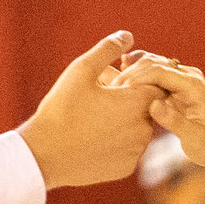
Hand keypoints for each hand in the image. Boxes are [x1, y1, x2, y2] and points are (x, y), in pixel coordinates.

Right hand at [17, 31, 160, 187]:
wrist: (48, 154)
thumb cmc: (63, 108)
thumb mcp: (82, 70)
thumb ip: (107, 50)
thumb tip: (128, 36)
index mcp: (136, 104)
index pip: (156, 85)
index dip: (138, 79)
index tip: (118, 79)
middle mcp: (143, 130)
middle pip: (146, 107)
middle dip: (128, 98)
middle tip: (99, 95)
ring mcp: (136, 152)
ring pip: (138, 128)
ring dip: (124, 119)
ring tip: (94, 115)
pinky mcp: (127, 167)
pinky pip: (128, 148)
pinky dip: (117, 139)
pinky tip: (94, 135)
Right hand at [106, 55, 204, 180]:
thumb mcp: (194, 138)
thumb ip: (174, 122)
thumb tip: (153, 105)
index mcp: (192, 85)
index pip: (159, 71)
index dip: (137, 77)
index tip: (119, 89)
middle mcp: (188, 76)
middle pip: (153, 63)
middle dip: (131, 72)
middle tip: (111, 86)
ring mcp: (181, 78)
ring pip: (151, 64)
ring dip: (132, 70)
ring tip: (112, 80)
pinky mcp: (175, 85)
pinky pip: (153, 73)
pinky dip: (137, 73)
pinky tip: (120, 75)